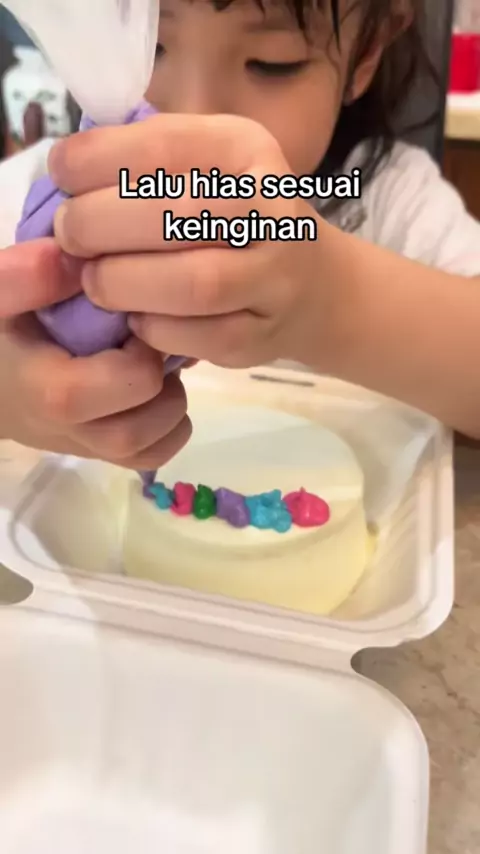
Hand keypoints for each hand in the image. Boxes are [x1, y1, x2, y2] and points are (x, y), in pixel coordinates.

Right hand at [0, 240, 190, 466]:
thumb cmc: (2, 332)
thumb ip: (23, 278)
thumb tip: (70, 257)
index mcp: (50, 392)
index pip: (117, 387)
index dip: (140, 354)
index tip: (134, 322)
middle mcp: (71, 431)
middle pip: (136, 431)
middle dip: (160, 385)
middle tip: (150, 348)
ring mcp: (89, 446)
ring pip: (152, 449)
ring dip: (170, 407)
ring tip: (154, 367)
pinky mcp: (101, 452)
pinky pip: (151, 457)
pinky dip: (169, 429)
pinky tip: (156, 392)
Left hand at [48, 114, 328, 367]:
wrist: (312, 284)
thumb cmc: (234, 217)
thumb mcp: (203, 166)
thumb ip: (144, 160)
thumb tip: (68, 172)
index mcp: (248, 152)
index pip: (165, 145)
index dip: (98, 160)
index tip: (62, 175)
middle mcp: (272, 210)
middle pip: (175, 216)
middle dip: (100, 226)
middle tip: (70, 237)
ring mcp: (275, 278)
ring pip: (194, 284)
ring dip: (125, 283)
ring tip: (94, 281)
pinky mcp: (263, 334)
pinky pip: (199, 337)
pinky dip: (153, 329)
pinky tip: (134, 316)